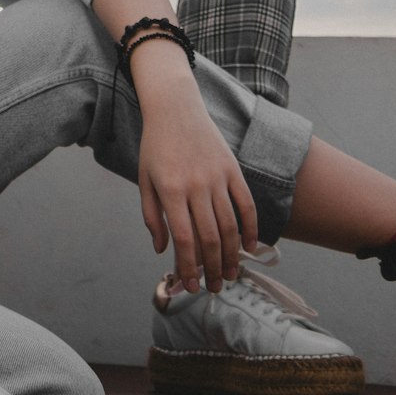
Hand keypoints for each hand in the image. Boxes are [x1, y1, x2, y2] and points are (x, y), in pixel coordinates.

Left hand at [137, 89, 258, 293]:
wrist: (175, 107)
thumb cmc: (155, 146)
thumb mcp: (144, 179)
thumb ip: (151, 216)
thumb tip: (161, 250)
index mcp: (170, 190)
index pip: (183, 239)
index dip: (189, 267)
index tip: (191, 286)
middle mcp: (196, 185)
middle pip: (209, 238)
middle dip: (212, 269)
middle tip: (214, 287)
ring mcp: (217, 177)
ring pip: (230, 226)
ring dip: (231, 256)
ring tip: (230, 274)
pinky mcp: (232, 169)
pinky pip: (247, 204)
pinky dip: (251, 228)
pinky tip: (250, 247)